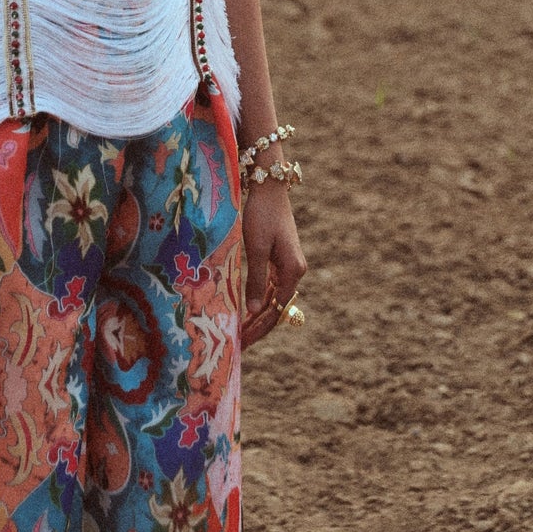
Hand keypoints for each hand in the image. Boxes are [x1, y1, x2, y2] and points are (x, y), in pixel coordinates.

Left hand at [240, 181, 305, 349]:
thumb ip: (256, 280)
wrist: (269, 187)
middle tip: (238, 344)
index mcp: (292, 270)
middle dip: (258, 326)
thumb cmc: (261, 215)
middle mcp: (295, 270)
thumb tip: (254, 311)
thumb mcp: (256, 248)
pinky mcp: (281, 257)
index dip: (259, 329)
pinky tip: (247, 309)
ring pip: (274, 297)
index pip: (276, 309)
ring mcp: (289, 264)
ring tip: (240, 331)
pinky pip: (271, 286)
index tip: (242, 343)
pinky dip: (260, 299)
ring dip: (258, 314)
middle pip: (277, 306)